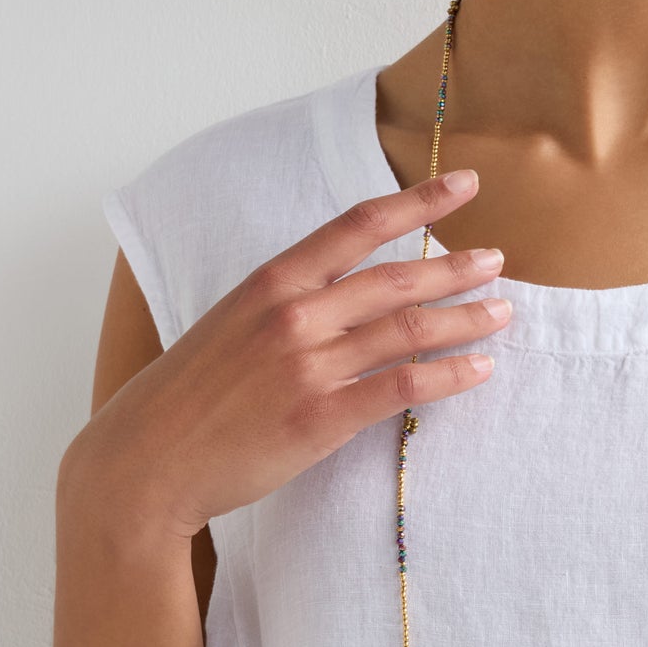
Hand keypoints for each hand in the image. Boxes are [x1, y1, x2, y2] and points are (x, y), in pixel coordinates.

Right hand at [77, 170, 508, 538]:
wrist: (145, 461)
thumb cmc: (187, 395)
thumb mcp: (231, 323)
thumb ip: (288, 302)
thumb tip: (345, 293)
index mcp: (272, 281)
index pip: (358, 225)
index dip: (418, 200)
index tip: (464, 184)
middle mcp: (294, 314)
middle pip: (396, 278)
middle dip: (457, 266)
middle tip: (498, 262)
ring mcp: (308, 365)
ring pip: (408, 329)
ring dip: (465, 318)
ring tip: (502, 313)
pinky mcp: (321, 418)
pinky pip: (402, 386)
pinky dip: (449, 375)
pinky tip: (479, 369)